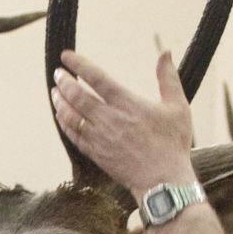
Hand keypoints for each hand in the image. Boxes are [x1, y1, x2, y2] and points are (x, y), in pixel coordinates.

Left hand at [51, 50, 195, 198]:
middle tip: (58, 74)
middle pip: (77, 96)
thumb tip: (166, 51)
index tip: (66, 56)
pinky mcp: (97, 155)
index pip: (96, 78)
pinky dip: (64, 124)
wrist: (164, 182)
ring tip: (55, 92)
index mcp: (127, 103)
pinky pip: (73, 136)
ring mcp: (100, 139)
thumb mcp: (178, 107)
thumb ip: (168, 78)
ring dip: (60, 102)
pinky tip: (61, 116)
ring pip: (71, 116)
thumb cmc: (173, 144)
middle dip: (64, 82)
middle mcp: (110, 119)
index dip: (78, 64)